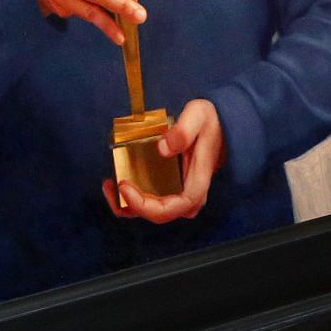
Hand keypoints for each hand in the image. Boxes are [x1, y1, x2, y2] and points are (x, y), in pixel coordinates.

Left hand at [102, 98, 223, 222]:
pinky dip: (132, 198)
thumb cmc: (211, 123)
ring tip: (109, 186)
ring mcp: (181, 194)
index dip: (145, 205)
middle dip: (131, 205)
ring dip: (128, 205)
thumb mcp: (200, 115)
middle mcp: (189, 195)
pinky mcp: (173, 188)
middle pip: (159, 214)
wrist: (221, 127)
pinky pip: (153, 202)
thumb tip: (163, 148)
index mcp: (197, 183)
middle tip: (113, 184)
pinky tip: (118, 183)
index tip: (125, 186)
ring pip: (153, 212)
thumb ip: (184, 130)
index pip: (172, 207)